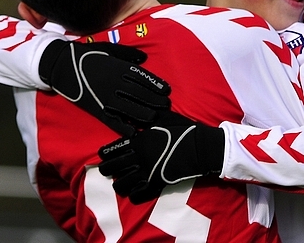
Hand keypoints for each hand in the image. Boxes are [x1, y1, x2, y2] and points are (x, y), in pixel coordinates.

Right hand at [38, 39, 171, 136]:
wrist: (61, 65)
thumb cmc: (87, 54)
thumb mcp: (108, 49)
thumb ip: (127, 54)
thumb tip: (144, 58)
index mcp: (118, 67)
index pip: (142, 77)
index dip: (155, 85)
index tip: (166, 90)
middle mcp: (114, 83)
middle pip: (139, 94)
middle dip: (154, 100)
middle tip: (166, 106)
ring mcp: (105, 97)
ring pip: (129, 108)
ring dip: (143, 114)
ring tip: (154, 118)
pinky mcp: (96, 108)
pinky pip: (112, 119)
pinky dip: (123, 127)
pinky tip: (133, 132)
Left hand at [98, 111, 224, 203]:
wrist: (201, 148)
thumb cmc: (183, 129)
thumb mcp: (162, 117)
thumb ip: (143, 114)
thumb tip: (126, 109)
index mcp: (139, 141)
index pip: (114, 149)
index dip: (105, 153)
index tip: (101, 155)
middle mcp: (139, 158)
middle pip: (114, 167)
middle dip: (106, 169)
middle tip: (105, 170)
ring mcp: (147, 172)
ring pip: (123, 183)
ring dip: (118, 184)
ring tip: (117, 183)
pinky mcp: (158, 184)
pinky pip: (139, 194)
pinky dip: (133, 195)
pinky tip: (132, 193)